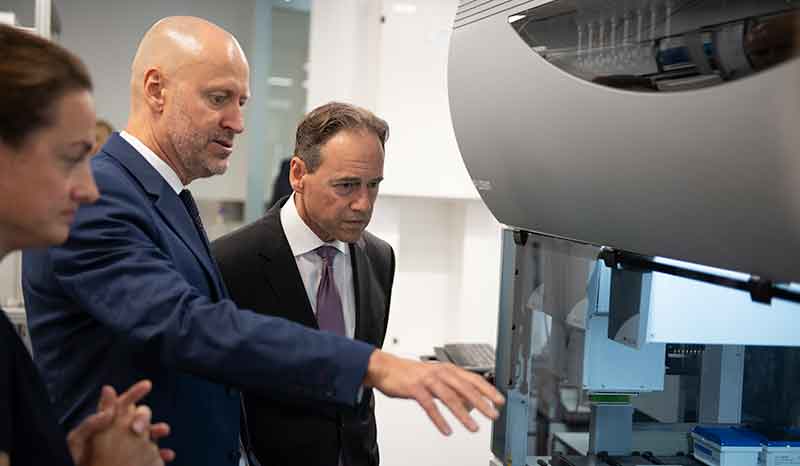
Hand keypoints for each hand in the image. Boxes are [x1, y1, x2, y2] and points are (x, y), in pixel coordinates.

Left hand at [67, 380, 174, 465]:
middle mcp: (123, 431)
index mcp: (108, 423)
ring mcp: (133, 444)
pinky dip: (163, 452)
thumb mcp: (78, 441)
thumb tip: (107, 410)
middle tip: (137, 429)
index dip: (134, 393)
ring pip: (151, 431)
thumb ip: (90, 424)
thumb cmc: (79, 461)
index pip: (122, 403)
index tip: (146, 385)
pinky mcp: (141, 459)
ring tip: (162, 432)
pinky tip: (166, 454)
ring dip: (158, 429)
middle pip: (139, 415)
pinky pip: (155, 453)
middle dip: (144, 416)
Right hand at [363, 350, 504, 434]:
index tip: (499, 401)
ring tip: (473, 427)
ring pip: (450, 397)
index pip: (473, 379)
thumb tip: (471, 402)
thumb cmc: (412, 373)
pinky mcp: (415, 389)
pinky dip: (439, 419)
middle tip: (492, 415)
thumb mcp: (436, 377)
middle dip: (481, 403)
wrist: (386, 367)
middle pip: (465, 388)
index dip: (488, 390)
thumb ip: (453, 387)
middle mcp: (440, 372)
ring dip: (463, 414)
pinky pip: (429, 406)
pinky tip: (446, 430)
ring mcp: (428, 380)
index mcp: (448, 369)